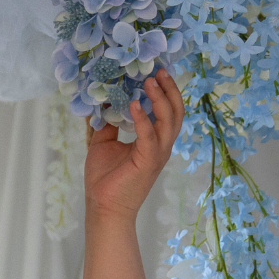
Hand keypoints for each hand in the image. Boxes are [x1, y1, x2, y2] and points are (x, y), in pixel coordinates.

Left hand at [84, 68, 184, 221]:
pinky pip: (149, 136)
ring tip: (150, 81)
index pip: (166, 111)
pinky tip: (133, 105)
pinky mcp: (148, 162)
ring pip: (169, 120)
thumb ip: (108, 124)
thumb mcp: (103, 144)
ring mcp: (157, 154)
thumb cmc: (104, 180)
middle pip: (175, 112)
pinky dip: (142, 119)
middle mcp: (160, 146)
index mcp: (153, 141)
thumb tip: (104, 102)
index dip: (164, 92)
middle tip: (159, 70)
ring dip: (160, 99)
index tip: (155, 72)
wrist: (103, 208)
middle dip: (170, 89)